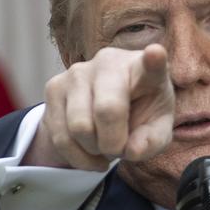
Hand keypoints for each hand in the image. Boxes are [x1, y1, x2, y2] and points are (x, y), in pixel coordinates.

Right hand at [23, 44, 174, 170]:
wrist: (106, 110)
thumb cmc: (139, 113)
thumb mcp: (156, 130)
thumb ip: (152, 141)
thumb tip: (132, 150)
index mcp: (142, 69)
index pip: (151, 63)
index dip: (154, 60)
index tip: (156, 53)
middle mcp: (108, 63)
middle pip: (107, 110)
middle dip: (113, 144)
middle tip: (119, 148)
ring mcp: (77, 72)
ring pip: (79, 127)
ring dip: (93, 150)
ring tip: (104, 146)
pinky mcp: (54, 87)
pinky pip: (60, 137)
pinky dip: (77, 156)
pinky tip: (89, 152)